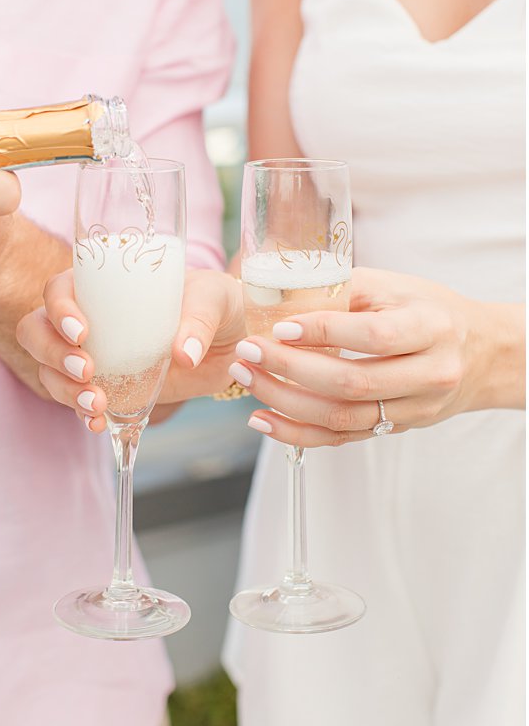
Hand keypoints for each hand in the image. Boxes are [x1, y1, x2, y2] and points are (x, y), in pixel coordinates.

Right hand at [18, 268, 245, 432]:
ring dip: (63, 388)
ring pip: (49, 369)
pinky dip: (80, 414)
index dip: (59, 309)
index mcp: (104, 286)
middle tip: (86, 371)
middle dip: (51, 353)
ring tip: (97, 403)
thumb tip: (183, 354)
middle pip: (37, 330)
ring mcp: (91, 355)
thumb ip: (200, 319)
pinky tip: (98, 422)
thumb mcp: (215, 298)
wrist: (233, 343)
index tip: (82, 332)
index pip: (59, 289)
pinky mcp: (105, 387)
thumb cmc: (217, 304)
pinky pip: (74, 401)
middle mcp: (88, 318)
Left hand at [232, 267, 492, 446]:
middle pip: (352, 382)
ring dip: (285, 401)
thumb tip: (280, 289)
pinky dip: (297, 433)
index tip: (279, 326)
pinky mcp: (396, 429)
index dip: (323, 333)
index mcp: (430, 328)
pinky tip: (262, 419)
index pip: (373, 336)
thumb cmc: (428, 311)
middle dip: (290, 368)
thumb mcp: (395, 287)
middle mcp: (428, 373)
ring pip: (342, 415)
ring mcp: (414, 408)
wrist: (480, 353)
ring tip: (245, 378)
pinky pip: (341, 438)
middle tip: (247, 352)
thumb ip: (343, 287)